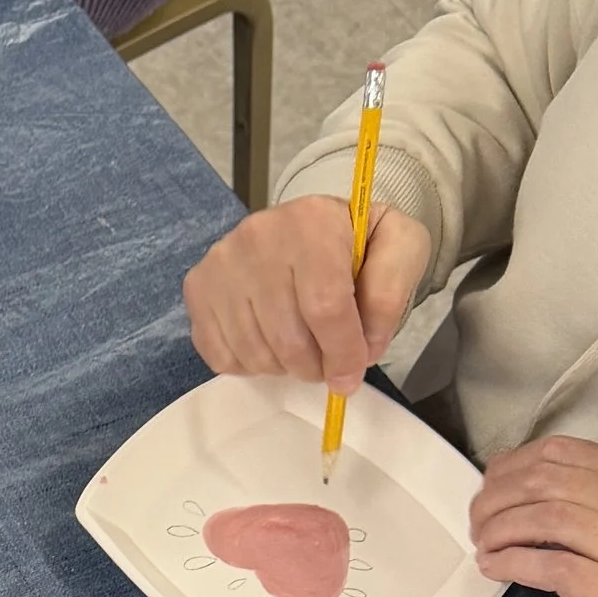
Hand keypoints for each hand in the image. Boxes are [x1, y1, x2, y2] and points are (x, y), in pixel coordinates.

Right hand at [182, 196, 431, 396]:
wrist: (313, 226)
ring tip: (302, 350)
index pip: (325, 306)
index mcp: (311, 221)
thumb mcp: (401, 248)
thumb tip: (363, 349)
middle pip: (286, 336)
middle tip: (329, 365)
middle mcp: (255, 236)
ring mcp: (219, 263)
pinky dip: (249, 365)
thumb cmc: (360, 242)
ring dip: (284, 367)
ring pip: (253, 350)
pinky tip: (270, 344)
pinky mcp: (196, 287)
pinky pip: (220, 354)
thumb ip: (390, 294)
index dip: (343, 352)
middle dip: (315, 366)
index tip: (352, 375)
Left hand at [471, 437, 597, 596]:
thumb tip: (519, 488)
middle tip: (479, 523)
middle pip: (549, 482)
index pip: (566, 453)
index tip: (491, 486)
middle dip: (498, 498)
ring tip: (485, 547)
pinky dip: (516, 563)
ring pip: (551, 518)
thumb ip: (594, 504)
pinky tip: (497, 568)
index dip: (514, 465)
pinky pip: (559, 569)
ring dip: (501, 529)